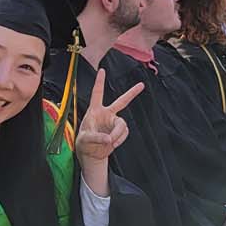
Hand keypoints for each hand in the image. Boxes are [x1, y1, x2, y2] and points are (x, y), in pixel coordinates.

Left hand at [75, 73, 142, 193]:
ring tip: (110, 142)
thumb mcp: (85, 139)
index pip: (97, 94)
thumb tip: (109, 138)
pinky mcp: (119, 132)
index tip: (102, 70)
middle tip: (142, 85)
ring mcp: (113, 123)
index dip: (99, 82)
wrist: (91, 155)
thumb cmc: (83, 144)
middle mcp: (106, 114)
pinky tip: (112, 144)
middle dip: (131, 93)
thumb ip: (96, 137)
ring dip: (118, 134)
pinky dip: (120, 139)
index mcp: (94, 111)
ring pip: (122, 124)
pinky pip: (124, 133)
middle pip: (121, 102)